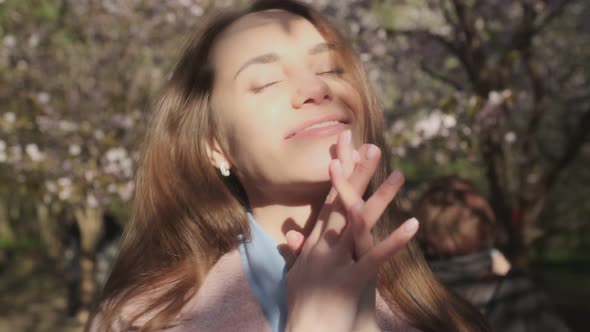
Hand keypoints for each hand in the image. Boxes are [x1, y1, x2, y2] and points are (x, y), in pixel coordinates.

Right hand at [284, 130, 418, 331]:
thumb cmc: (302, 307)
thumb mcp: (295, 275)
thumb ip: (296, 252)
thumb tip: (289, 235)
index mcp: (314, 244)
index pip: (328, 201)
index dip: (338, 174)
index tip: (346, 149)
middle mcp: (324, 246)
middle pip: (343, 203)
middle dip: (358, 173)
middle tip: (372, 146)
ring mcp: (337, 261)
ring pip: (361, 223)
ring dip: (381, 197)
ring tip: (399, 175)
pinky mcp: (351, 281)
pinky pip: (376, 258)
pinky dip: (395, 240)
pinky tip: (413, 224)